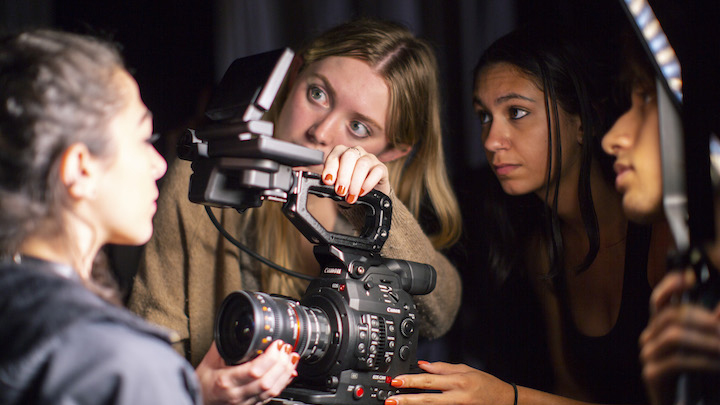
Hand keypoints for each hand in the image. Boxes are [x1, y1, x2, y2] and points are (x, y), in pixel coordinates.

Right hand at [196, 340, 298, 404]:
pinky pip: (271, 395)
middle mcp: (237, 394)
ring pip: (272, 390)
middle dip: (282, 363)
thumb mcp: (209, 361)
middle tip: (287, 348)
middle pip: (267, 381)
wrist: (198, 401)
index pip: (254, 371)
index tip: (277, 344)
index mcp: (226, 381)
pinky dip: (283, 382)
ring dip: (286, 373)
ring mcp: (246, 402)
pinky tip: (289, 372)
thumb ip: (224, 344)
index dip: (270, 357)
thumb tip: (236, 327)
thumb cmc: (201, 384)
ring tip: (292, 358)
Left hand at [321, 145, 390, 202]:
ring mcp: (370, 158)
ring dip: (355, 182)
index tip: (328, 181)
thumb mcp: (338, 185)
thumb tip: (324, 187)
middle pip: (349, 156)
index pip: (335, 155)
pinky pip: (377, 171)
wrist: (368, 196)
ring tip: (351, 196)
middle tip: (340, 191)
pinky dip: (368, 183)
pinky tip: (362, 192)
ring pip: (363, 164)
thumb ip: (331, 184)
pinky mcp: (382, 168)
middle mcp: (356, 152)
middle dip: (343, 175)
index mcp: (342, 153)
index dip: (330, 168)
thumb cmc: (350, 187)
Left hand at [385, 361, 514, 404]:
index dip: (412, 380)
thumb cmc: (487, 385)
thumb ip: (443, 368)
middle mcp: (458, 397)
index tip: (398, 380)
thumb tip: (423, 365)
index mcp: (458, 381)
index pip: (430, 380)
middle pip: (428, 399)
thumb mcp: (466, 370)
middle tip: (392, 399)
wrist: (505, 400)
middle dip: (408, 400)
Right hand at [640, 270, 719, 404]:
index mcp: (661, 327)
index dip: (671, 285)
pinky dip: (702, 361)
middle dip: (703, 320)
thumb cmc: (698, 378)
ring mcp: (648, 355)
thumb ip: (711, 328)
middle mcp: (650, 337)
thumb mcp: (705, 347)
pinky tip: (716, 364)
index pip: (660, 299)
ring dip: (706, 341)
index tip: (690, 278)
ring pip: (674, 335)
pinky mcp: (652, 374)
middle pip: (672, 315)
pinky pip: (678, 360)